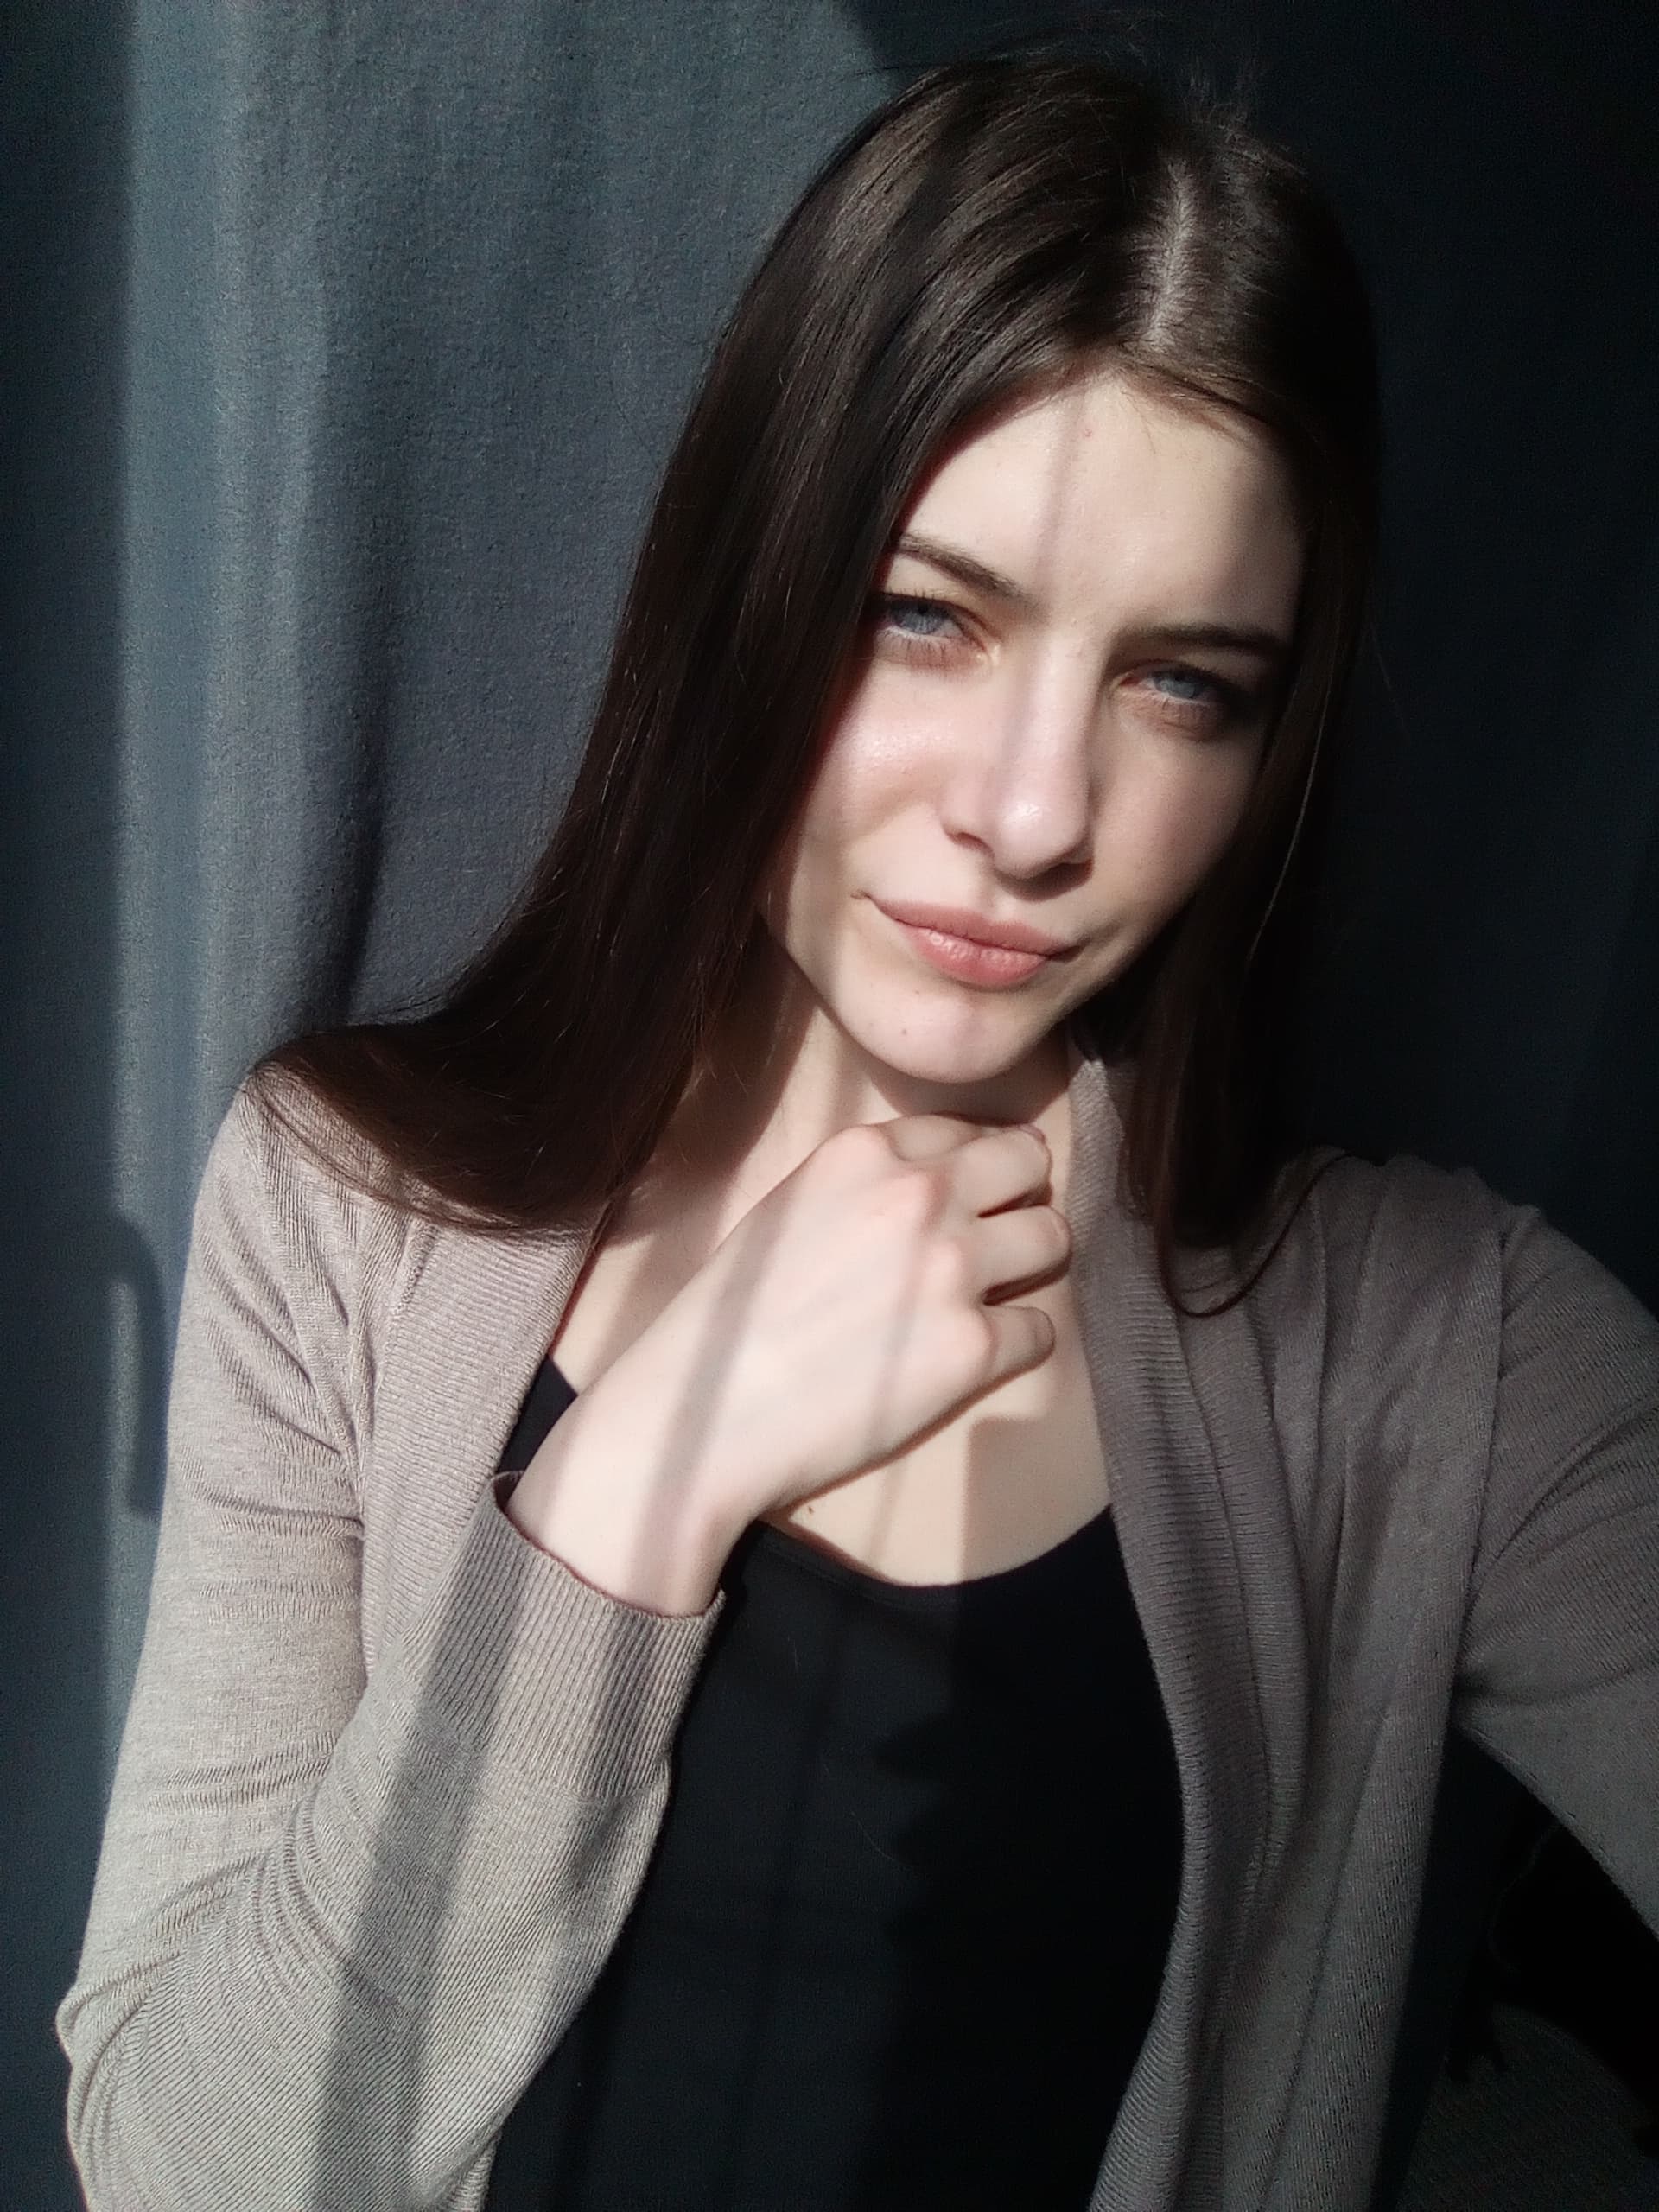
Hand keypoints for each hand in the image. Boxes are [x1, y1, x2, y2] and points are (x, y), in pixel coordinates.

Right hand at [584, 1114, 1068, 1527]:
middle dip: (1023, 1195)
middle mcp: (919, 1195)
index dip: (976, 1164)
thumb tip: (931, 1185)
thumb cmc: (730, 1323)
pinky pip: (1042, 1329)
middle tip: (1005, 1234)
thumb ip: (862, 1185)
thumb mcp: (789, 1211)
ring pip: (1053, 1237)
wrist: (705, 1415)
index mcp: (864, 1152)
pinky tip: (975, 1357)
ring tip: (999, 1294)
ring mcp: (953, 1269)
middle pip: (1028, 1164)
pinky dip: (1018, 1344)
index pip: (964, 1130)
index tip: (979, 1191)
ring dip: (1034, 1265)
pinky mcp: (973, 1347)